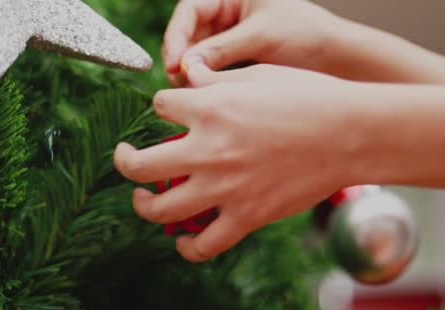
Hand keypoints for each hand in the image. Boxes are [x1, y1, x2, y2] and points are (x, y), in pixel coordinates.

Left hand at [114, 65, 361, 261]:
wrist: (350, 134)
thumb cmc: (307, 97)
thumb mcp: (255, 76)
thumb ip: (213, 81)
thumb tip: (187, 80)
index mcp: (207, 110)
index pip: (158, 107)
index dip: (162, 106)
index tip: (173, 110)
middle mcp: (206, 151)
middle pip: (138, 165)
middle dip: (124, 161)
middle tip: (125, 158)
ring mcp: (223, 190)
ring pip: (159, 210)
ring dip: (143, 204)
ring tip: (143, 198)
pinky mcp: (245, 218)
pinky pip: (203, 246)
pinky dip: (186, 248)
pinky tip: (181, 240)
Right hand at [162, 0, 345, 86]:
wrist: (338, 61)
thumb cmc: (308, 35)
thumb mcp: (262, 36)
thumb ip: (222, 48)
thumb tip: (184, 64)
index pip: (191, 10)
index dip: (177, 35)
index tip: (174, 61)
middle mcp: (227, 15)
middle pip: (188, 34)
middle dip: (181, 57)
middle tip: (180, 80)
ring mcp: (230, 40)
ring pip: (195, 55)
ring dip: (190, 72)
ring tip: (193, 90)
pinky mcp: (235, 63)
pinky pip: (209, 71)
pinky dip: (204, 83)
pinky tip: (205, 95)